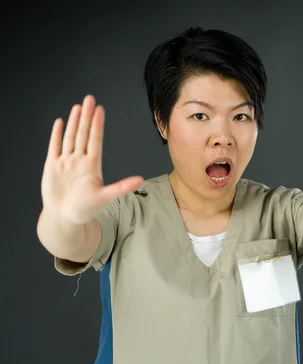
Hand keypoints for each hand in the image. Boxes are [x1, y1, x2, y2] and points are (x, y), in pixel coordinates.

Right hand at [41, 95, 143, 224]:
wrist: (65, 217)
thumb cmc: (86, 209)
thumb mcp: (106, 197)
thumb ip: (122, 187)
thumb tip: (141, 180)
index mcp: (92, 165)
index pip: (95, 140)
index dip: (97, 125)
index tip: (101, 109)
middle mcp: (79, 160)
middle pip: (83, 134)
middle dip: (86, 116)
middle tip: (90, 99)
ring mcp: (66, 162)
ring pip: (70, 137)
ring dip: (73, 122)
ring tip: (78, 107)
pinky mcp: (52, 166)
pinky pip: (54, 147)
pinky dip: (56, 135)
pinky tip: (60, 122)